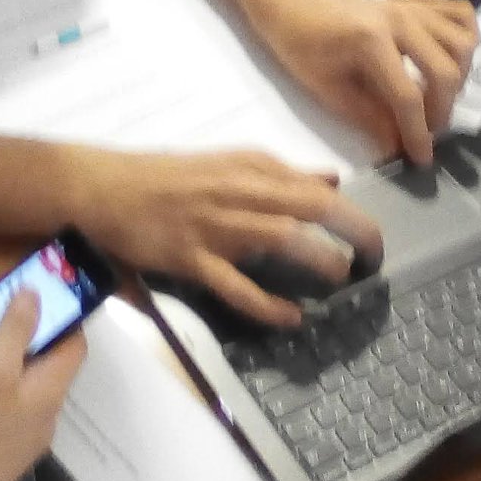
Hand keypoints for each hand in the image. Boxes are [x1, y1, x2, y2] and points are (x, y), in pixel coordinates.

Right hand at [0, 291, 84, 480]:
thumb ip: (15, 329)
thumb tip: (37, 295)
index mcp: (50, 391)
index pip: (74, 342)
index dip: (58, 312)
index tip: (29, 290)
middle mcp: (42, 414)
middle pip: (40, 358)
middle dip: (13, 326)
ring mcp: (16, 435)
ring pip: (13, 379)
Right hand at [73, 147, 383, 325]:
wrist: (105, 187)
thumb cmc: (169, 177)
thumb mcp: (230, 162)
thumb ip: (282, 174)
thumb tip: (332, 180)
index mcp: (252, 167)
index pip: (315, 185)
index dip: (352, 211)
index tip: (371, 238)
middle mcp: (240, 191)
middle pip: (313, 206)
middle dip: (354, 230)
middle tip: (375, 258)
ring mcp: (217, 227)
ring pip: (284, 239)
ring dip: (320, 260)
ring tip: (341, 279)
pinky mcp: (192, 259)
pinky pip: (238, 286)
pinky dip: (269, 305)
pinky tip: (292, 318)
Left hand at [257, 0, 479, 164]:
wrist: (295, 1)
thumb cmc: (302, 45)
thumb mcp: (327, 89)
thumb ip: (368, 117)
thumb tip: (398, 147)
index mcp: (371, 40)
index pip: (408, 96)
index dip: (418, 133)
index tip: (421, 159)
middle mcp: (400, 19)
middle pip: (445, 71)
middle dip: (441, 111)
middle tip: (425, 131)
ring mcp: (412, 7)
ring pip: (462, 43)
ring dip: (457, 78)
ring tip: (434, 97)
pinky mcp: (417, 2)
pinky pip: (460, 14)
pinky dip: (465, 38)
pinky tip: (449, 60)